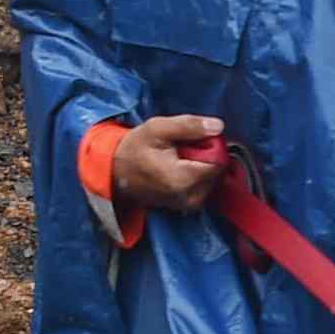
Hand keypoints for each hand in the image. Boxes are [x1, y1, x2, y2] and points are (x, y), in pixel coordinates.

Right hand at [108, 114, 230, 216]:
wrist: (115, 172)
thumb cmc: (135, 148)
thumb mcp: (158, 128)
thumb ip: (189, 126)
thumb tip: (219, 126)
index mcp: (183, 179)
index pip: (219, 162)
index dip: (212, 147)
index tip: (194, 140)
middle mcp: (190, 197)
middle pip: (218, 171)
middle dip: (208, 157)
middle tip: (184, 148)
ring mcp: (189, 205)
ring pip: (214, 179)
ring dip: (203, 166)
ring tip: (179, 158)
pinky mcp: (188, 207)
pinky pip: (206, 187)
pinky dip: (198, 176)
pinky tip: (180, 168)